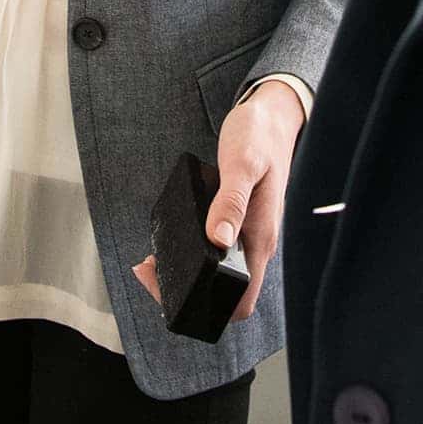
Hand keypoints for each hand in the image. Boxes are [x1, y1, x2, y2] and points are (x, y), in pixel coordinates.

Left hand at [132, 79, 305, 324]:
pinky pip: (216, 252)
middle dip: (185, 293)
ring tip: (152, 260)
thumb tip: (219, 240)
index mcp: (261, 238)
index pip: (241, 300)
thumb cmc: (259, 136)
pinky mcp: (239, 223)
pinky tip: (170, 242)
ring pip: (219, 274)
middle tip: (150, 270)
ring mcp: (248, 235)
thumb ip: (232, 201)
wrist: (272, 116)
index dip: (207, 307)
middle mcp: (256, 244)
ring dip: (185, 275)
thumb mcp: (242, 163)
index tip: (171, 287)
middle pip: (226, 294)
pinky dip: (192, 254)